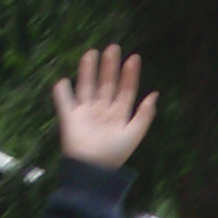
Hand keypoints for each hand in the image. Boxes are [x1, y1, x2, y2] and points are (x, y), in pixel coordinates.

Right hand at [52, 46, 157, 167]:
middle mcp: (103, 112)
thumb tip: (155, 95)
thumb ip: (144, 115)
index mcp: (119, 115)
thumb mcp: (134, 134)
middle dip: (110, 67)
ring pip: (87, 87)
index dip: (130, 75)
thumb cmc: (115, 154)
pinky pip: (64, 102)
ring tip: (91, 53)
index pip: (126, 91)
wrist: (93, 169)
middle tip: (113, 47)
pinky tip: (63, 81)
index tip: (134, 58)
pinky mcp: (70, 119)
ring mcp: (86, 114)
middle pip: (107, 84)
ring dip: (88, 71)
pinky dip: (62, 92)